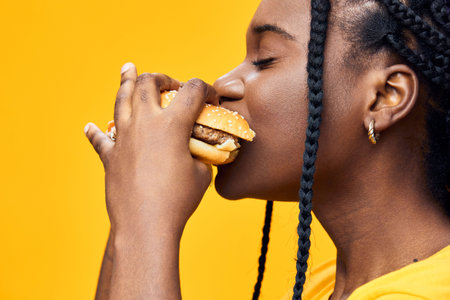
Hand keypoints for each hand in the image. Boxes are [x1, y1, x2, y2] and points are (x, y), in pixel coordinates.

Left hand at [85, 63, 217, 237]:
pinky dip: (96, 131)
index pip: (192, 90)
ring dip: (126, 81)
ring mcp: (124, 137)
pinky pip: (101, 139)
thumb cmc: (179, 200)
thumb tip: (197, 152)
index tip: (211, 99)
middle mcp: (145, 123)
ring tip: (128, 69)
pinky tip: (90, 126)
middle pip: (148, 83)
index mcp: (172, 124)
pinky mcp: (110, 155)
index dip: (206, 89)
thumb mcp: (201, 173)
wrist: (145, 224)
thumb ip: (199, 154)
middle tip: (169, 84)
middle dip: (162, 77)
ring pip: (122, 99)